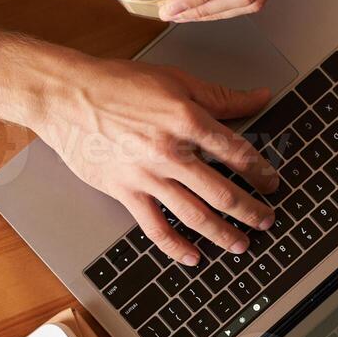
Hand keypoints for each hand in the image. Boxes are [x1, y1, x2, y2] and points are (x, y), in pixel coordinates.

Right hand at [27, 53, 281, 263]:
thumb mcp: (175, 79)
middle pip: (222, 192)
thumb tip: (261, 97)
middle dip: (251, 210)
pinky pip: (156, 228)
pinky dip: (177, 247)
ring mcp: (147, 176)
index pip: (237, 153)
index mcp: (187, 119)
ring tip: (242, 244)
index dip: (260, 172)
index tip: (271, 182)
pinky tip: (193, 257)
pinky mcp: (125, 192)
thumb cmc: (118, 84)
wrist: (67, 97)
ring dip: (224, 234)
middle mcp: (171, 152)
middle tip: (266, 219)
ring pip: (195, 215)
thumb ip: (221, 96)